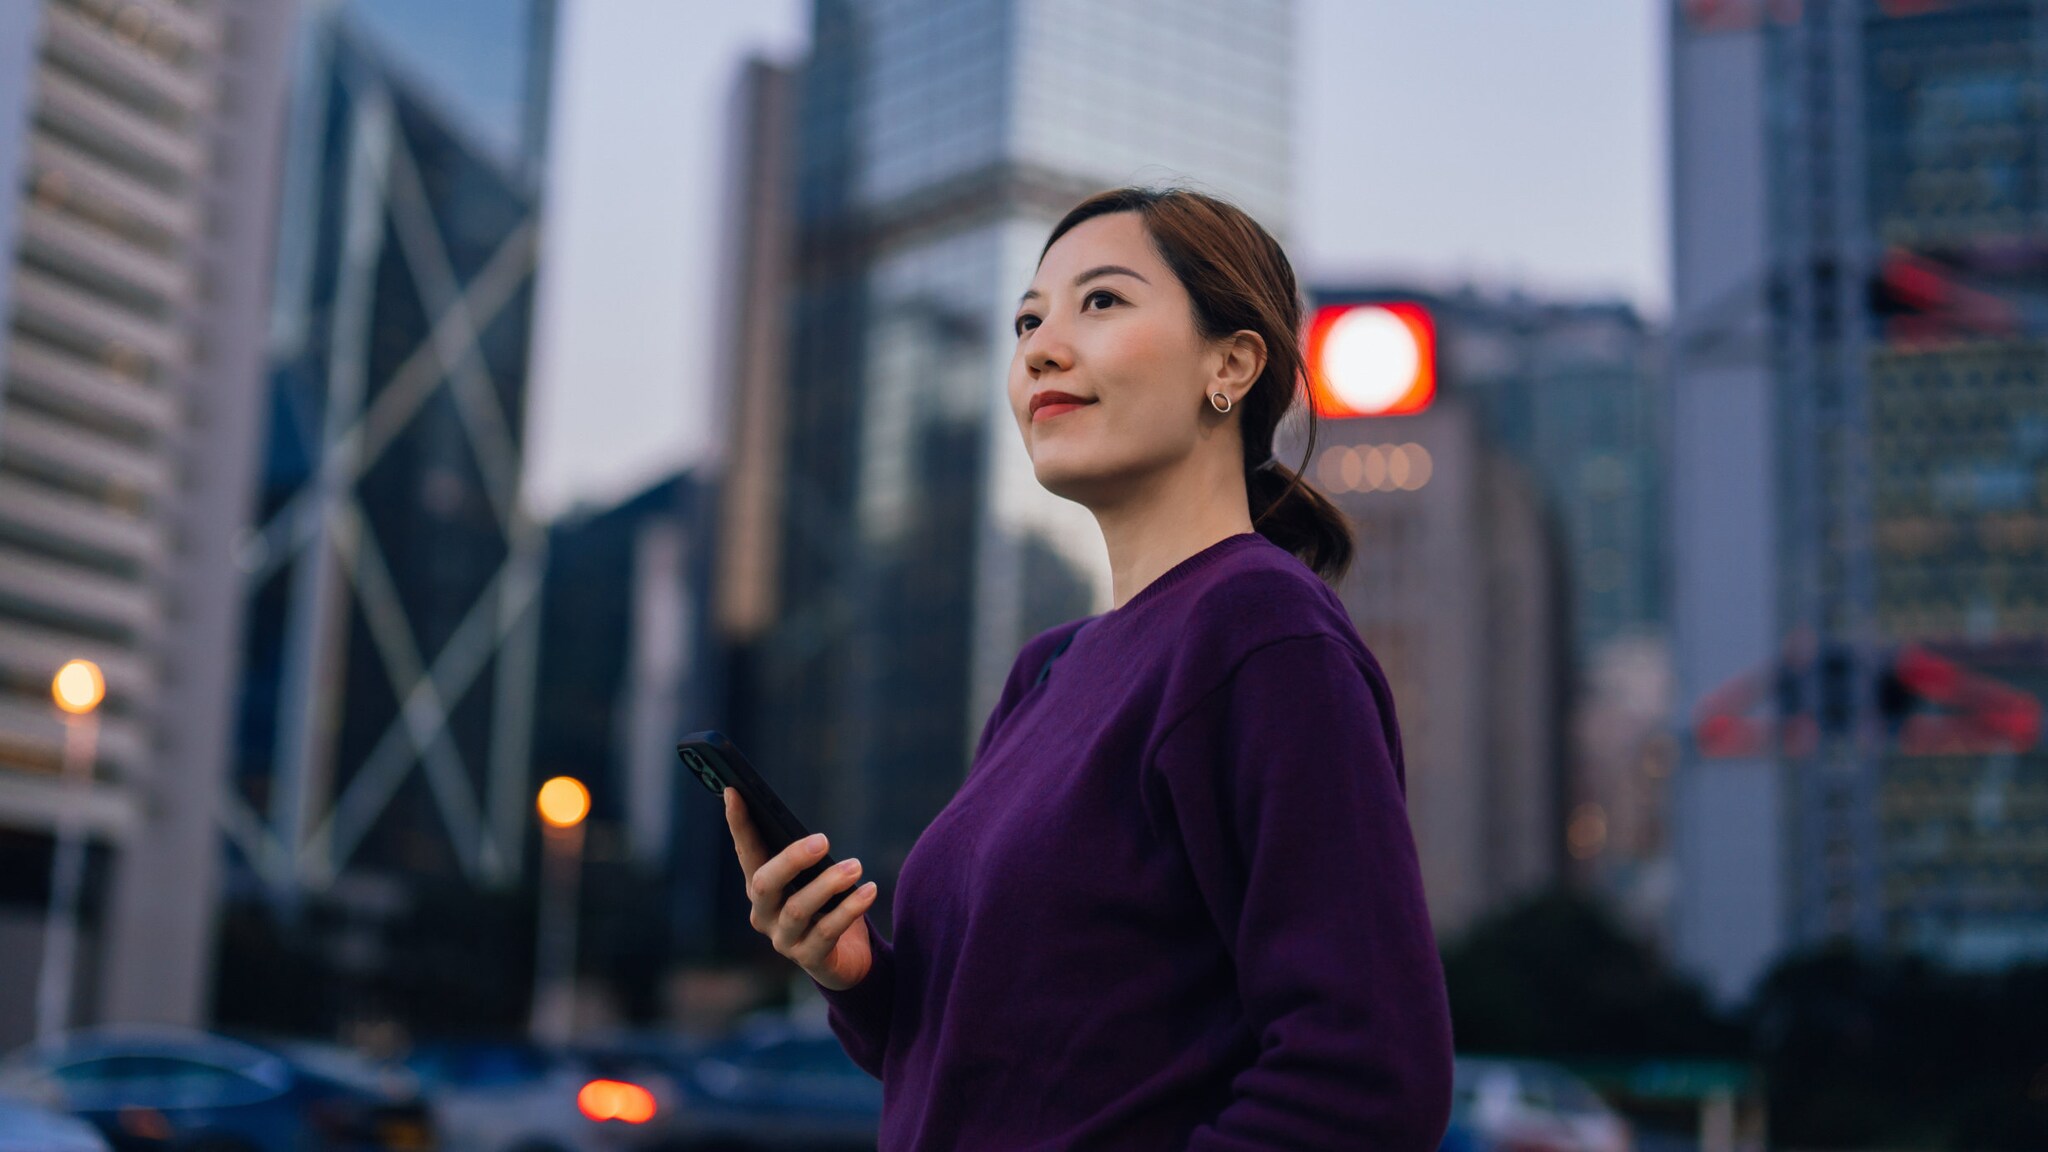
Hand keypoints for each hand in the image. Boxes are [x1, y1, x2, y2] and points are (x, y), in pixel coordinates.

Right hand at [724, 787, 880, 990]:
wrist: (846, 960)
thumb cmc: (828, 907)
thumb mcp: (815, 878)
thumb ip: (808, 859)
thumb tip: (814, 836)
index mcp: (762, 888)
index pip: (746, 852)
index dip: (738, 823)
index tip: (733, 790)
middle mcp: (764, 914)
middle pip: (765, 884)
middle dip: (791, 859)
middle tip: (823, 840)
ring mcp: (784, 940)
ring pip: (797, 908)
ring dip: (828, 884)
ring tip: (855, 866)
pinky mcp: (810, 959)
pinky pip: (827, 931)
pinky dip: (850, 908)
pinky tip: (869, 890)